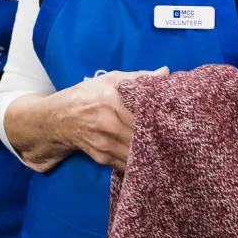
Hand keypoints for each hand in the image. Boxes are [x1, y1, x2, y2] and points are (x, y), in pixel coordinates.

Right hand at [49, 67, 168, 171]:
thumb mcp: (110, 79)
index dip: (163, 120)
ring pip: (136, 153)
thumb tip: (166, 72)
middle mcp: (109, 123)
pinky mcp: (101, 157)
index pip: (145, 113)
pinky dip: (138, 163)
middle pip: (143, 136)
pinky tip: (150, 160)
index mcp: (113, 100)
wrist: (58, 118)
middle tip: (179, 141)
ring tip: (168, 152)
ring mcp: (104, 142)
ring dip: (152, 154)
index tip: (179, 122)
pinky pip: (126, 164)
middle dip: (161, 140)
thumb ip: (139, 77)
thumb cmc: (87, 94)